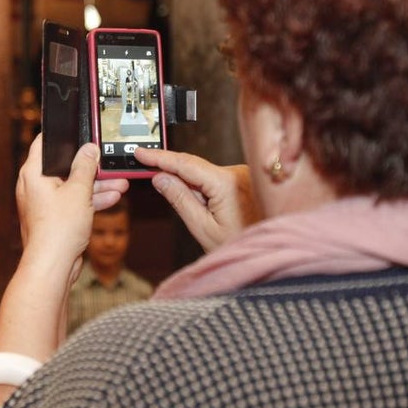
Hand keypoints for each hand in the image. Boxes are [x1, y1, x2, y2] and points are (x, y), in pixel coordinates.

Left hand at [15, 135, 128, 262]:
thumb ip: (86, 166)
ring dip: (96, 184)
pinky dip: (90, 200)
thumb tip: (89, 149)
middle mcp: (35, 186)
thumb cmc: (58, 229)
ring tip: (120, 182)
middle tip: (106, 162)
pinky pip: (73, 202)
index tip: (80, 133)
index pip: (44, 143)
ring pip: (72, 186)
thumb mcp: (79, 190)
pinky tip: (112, 197)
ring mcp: (44, 203)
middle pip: (63, 166)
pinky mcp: (54, 218)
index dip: (62, 136)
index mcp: (33, 173)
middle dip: (89, 166)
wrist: (53, 266)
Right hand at [133, 148, 257, 251]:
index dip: (159, 157)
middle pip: (194, 167)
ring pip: (205, 174)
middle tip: (156, 187)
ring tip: (204, 217)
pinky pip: (217, 179)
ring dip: (194, 188)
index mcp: (226, 182)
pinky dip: (206, 189)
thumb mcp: (202, 227)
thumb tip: (160, 177)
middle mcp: (238, 172)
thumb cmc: (240, 246)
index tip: (140, 152)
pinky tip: (209, 209)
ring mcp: (244, 175)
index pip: (184, 163)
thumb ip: (180, 199)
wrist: (267, 255)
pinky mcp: (246, 180)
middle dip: (175, 177)